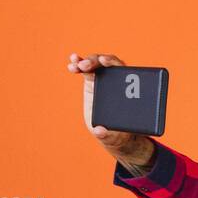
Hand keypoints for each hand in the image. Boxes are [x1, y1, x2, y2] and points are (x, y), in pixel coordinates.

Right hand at [66, 52, 155, 167]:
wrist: (112, 133)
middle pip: (106, 64)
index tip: (104, 61)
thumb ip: (106, 134)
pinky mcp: (93, 82)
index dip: (112, 62)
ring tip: (74, 65)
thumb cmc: (118, 133)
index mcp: (125, 90)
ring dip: (84, 62)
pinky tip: (71, 65)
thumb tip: (99, 131)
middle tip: (85, 66)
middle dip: (95, 61)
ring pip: (94, 65)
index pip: (121, 70)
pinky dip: (78, 65)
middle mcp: (115, 81)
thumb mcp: (113, 136)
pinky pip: (85, 70)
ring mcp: (104, 80)